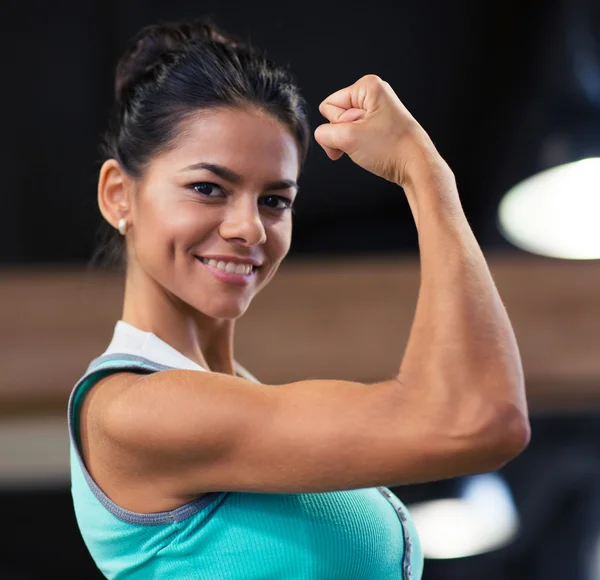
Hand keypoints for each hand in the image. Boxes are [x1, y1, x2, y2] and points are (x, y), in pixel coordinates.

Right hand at [314, 74, 441, 187]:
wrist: (417, 167)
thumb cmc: (391, 149)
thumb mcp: (348, 138)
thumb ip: (324, 134)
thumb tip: (323, 137)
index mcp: (367, 86)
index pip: (328, 106)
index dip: (337, 125)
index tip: (358, 134)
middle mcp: (373, 94)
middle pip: (336, 116)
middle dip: (344, 135)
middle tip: (365, 142)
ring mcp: (377, 111)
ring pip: (345, 128)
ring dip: (351, 143)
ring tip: (371, 148)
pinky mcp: (379, 126)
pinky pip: (356, 136)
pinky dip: (359, 147)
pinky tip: (373, 151)